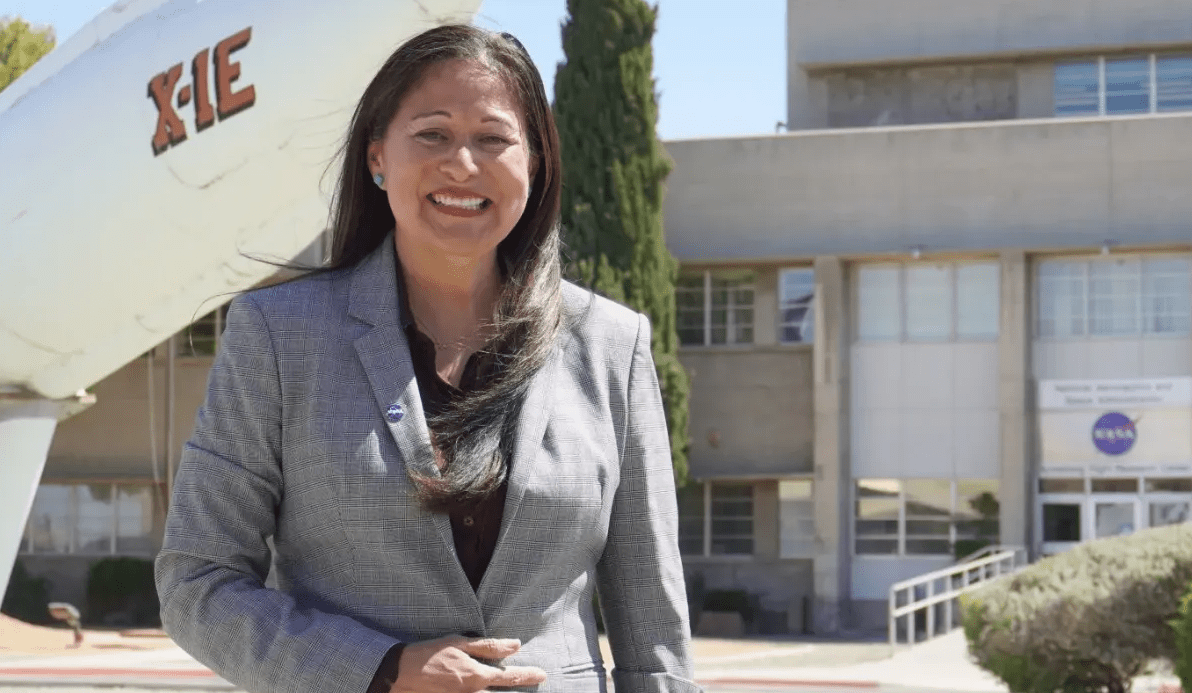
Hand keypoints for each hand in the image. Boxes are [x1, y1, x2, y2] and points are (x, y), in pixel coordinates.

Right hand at [390, 636, 546, 692]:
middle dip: (520, 692)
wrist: (397, 675)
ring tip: (517, 692)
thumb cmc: (428, 655)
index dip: (529, 676)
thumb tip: (515, 645)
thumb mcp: (458, 643)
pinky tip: (487, 692)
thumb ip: (488, 646)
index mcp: (476, 676)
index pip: (510, 678)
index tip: (542, 675)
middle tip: (536, 682)